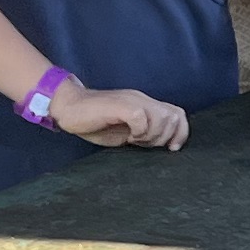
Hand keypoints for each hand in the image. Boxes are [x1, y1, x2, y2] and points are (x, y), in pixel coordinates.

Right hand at [55, 85, 188, 149]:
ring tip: (134, 139)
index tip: (171, 149)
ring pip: (161, 117)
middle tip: (143, 143)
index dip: (181, 133)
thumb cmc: (95, 122)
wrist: (69, 108)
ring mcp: (132, 101)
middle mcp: (142, 99)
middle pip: (173, 117)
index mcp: (146, 105)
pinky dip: (139, 132)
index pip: (178, 114)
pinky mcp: (120, 105)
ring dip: (151, 135)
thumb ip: (145, 133)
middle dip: (163, 137)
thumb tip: (164, 145)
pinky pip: (142, 118)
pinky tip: (128, 137)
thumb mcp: (127, 130)